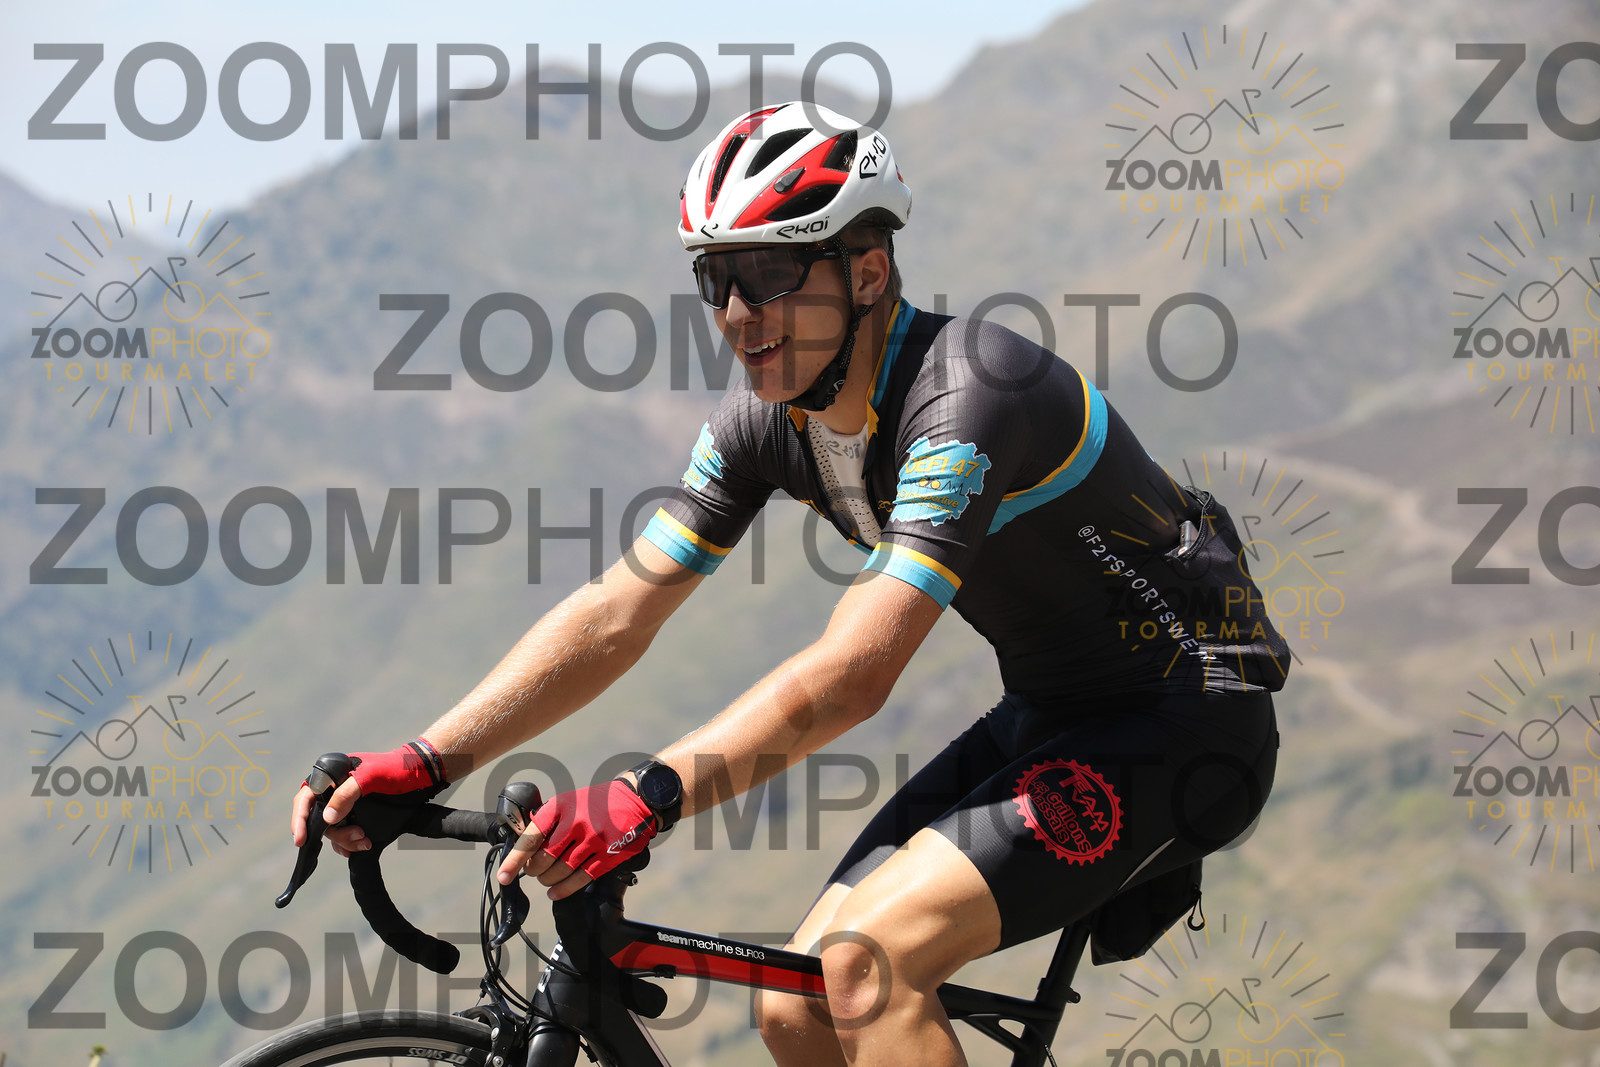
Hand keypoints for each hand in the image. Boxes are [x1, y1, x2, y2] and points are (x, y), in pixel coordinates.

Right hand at [288, 743, 442, 856]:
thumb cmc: (396, 769)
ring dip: (346, 840)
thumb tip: (327, 818)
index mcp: (333, 775)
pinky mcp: (359, 816)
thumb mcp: (372, 776)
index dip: (299, 818)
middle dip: (336, 833)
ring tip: (365, 841)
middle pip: (320, 819)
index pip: (307, 796)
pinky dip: (350, 844)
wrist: (422, 775)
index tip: (301, 839)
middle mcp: (337, 791)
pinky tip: (360, 847)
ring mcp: (348, 805)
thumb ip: (348, 793)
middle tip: (357, 837)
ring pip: (334, 830)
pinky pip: (346, 835)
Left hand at [496, 780, 655, 898]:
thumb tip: (525, 850)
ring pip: (561, 871)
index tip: (504, 876)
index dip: (514, 860)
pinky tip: (556, 892)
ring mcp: (594, 839)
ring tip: (547, 879)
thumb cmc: (597, 803)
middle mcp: (577, 822)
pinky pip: (581, 878)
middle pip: (544, 859)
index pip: (531, 838)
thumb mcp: (569, 801)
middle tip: (534, 871)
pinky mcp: (609, 855)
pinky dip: (565, 889)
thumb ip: (549, 821)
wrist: (636, 800)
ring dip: (549, 880)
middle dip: (534, 871)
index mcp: (561, 807)